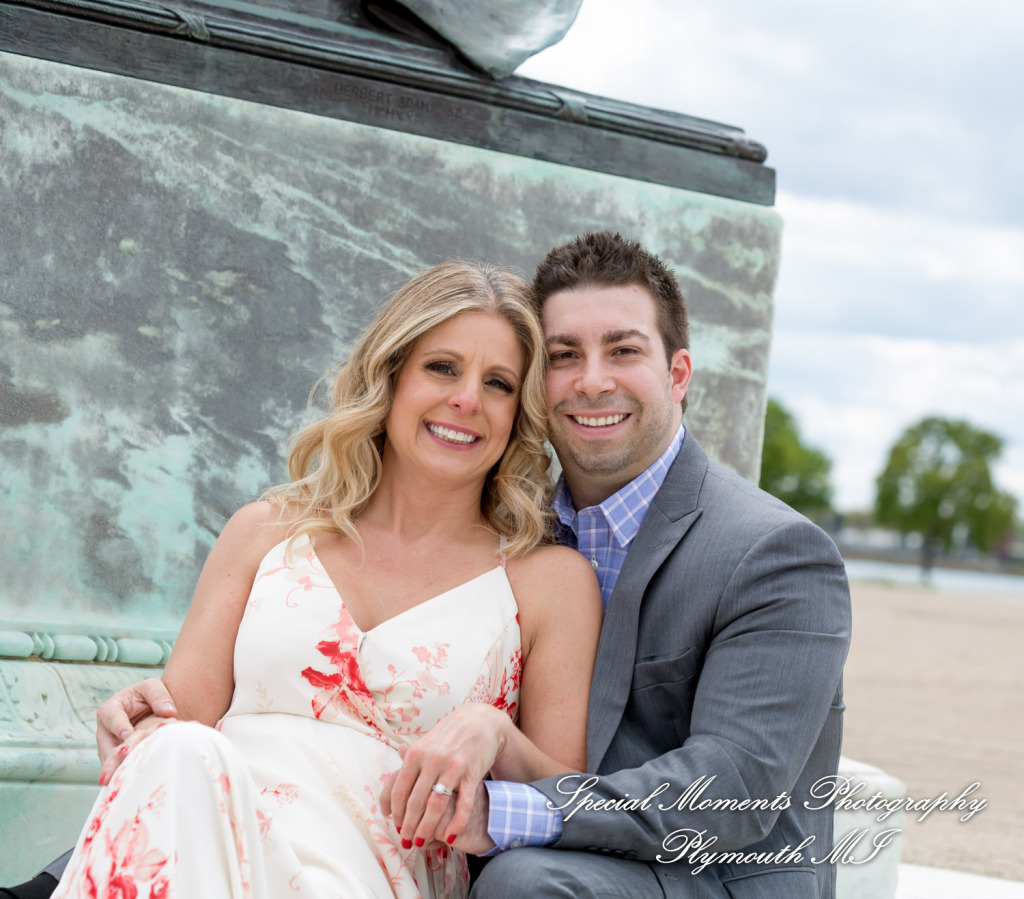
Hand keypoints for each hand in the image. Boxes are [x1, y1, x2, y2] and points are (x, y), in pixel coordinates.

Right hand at [96, 678, 176, 778]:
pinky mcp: (115, 759)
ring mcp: (108, 747)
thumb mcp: (152, 687)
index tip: (128, 736)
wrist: (147, 710)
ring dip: (117, 769)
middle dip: (113, 756)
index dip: (119, 727)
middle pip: (106, 745)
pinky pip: (118, 768)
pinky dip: (124, 773)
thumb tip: (169, 712)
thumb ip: (159, 695)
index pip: (111, 718)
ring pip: (110, 760)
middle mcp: (104, 730)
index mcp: (110, 709)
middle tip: (121, 765)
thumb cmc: (148, 695)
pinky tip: (130, 783)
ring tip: (123, 780)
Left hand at [380, 704, 509, 849]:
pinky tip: (449, 838)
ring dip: (426, 829)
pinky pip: (463, 804)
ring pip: (436, 806)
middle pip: (415, 802)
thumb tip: (388, 789)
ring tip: (421, 843)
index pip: (399, 790)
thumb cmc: (449, 735)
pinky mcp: (472, 773)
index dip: (395, 813)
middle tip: (406, 841)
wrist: (480, 721)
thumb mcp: (424, 744)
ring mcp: (453, 767)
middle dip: (408, 826)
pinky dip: (456, 824)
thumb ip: (406, 767)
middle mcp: (432, 760)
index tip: (395, 826)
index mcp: (416, 753)